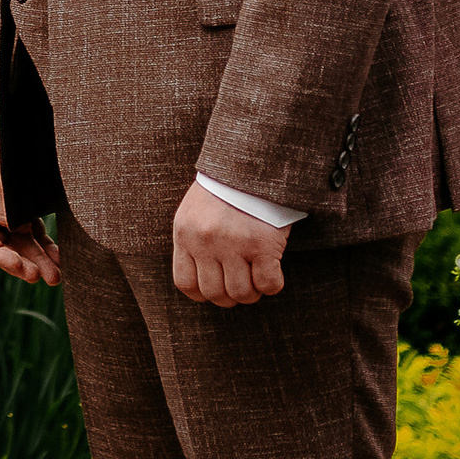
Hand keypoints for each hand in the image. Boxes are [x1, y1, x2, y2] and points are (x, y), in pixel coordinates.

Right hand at [0, 139, 60, 287]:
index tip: (23, 268)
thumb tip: (12, 228)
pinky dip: (45, 247)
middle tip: (45, 277)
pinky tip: (60, 258)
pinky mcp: (23, 209)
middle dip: (23, 264)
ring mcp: (5, 210)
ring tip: (57, 276)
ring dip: (37, 260)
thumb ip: (8, 200)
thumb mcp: (6, 168)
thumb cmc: (12, 143)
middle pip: (2, 245)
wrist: (26, 124)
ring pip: (20, 243)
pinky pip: (33, 233)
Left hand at [171, 182, 288, 306]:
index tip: (217, 289)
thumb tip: (200, 278)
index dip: (203, 294)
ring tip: (257, 279)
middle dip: (230, 297)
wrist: (253, 161)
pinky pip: (268, 284)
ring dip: (253, 293)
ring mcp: (234, 244)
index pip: (186, 284)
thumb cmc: (225, 188)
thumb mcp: (195, 211)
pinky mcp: (263, 244)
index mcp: (185, 233)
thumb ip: (193, 241)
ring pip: (242, 293)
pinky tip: (273, 272)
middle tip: (242, 285)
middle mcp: (206, 242)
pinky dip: (273, 285)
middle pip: (215, 293)